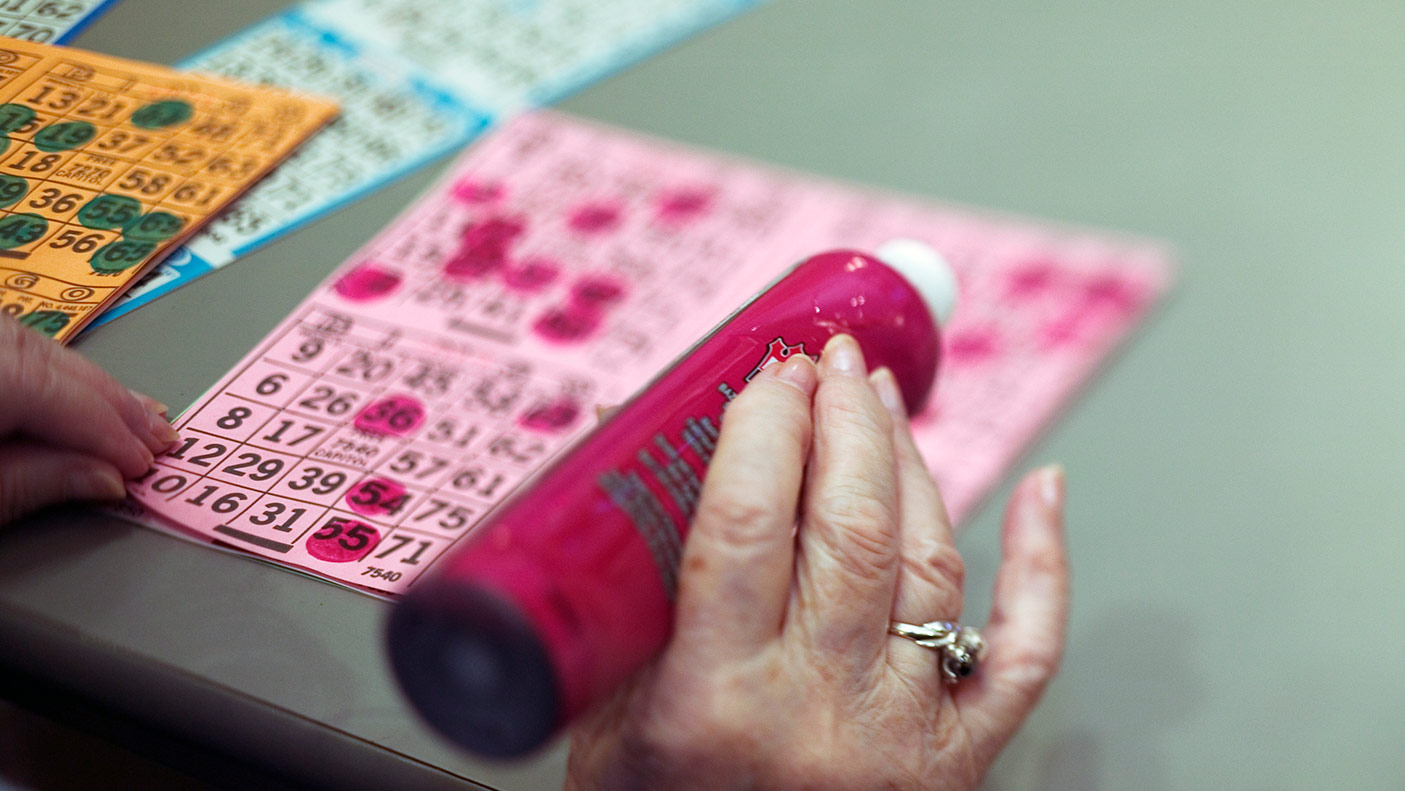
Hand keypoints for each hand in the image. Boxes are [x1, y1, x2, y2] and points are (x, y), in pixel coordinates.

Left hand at [0, 314, 177, 525]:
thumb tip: (104, 479)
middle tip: (159, 439)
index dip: (110, 434)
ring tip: (136, 417)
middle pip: (54, 365)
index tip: (143, 464)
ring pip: (39, 348)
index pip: (60, 396)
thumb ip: (34, 483)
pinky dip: (53, 371)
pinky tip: (80, 389)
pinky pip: (14, 344)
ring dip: (93, 386)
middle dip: (114, 406)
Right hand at [565, 334, 1068, 790]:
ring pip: (930, 560)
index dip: (765, 427)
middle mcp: (820, 714)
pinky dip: (1043, 565)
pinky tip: (1045, 493)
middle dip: (844, 419)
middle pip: (851, 526)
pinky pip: (1024, 651)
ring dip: (910, 463)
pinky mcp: (960, 761)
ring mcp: (903, 738)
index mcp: (714, 703)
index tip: (767, 374)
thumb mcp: (606, 720)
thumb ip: (626, 595)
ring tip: (883, 404)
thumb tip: (633, 453)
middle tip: (832, 362)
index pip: (747, 522)